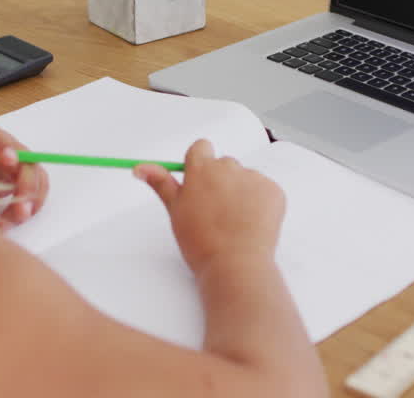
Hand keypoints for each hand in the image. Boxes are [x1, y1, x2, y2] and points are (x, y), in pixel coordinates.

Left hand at [0, 125, 48, 227]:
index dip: (5, 147)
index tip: (10, 162)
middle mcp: (3, 147)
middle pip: (26, 158)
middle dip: (27, 184)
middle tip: (21, 209)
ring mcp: (15, 164)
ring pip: (36, 175)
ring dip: (32, 198)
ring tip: (15, 219)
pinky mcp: (20, 180)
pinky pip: (35, 190)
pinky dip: (31, 205)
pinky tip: (16, 218)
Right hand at [134, 139, 284, 275]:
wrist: (235, 265)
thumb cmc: (201, 242)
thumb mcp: (175, 210)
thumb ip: (161, 183)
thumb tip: (139, 167)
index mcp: (201, 169)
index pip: (201, 147)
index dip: (200, 165)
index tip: (200, 184)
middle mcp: (229, 167)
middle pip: (224, 164)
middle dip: (220, 182)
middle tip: (215, 211)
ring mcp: (254, 178)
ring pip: (245, 178)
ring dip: (241, 192)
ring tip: (234, 222)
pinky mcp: (274, 191)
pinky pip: (265, 190)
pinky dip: (260, 203)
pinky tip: (251, 224)